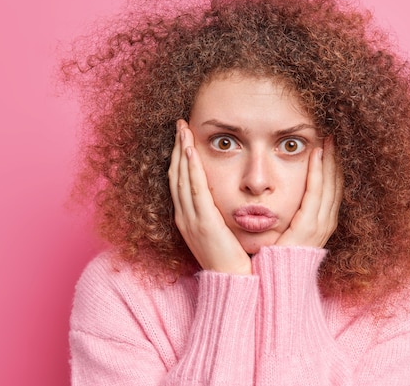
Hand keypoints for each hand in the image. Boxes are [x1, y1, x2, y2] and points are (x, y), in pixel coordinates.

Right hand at [168, 120, 251, 274]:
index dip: (180, 159)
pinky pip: (194, 189)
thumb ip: (220, 215)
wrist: (232, 284)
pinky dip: (190, 168)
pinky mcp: (202, 222)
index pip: (181, 182)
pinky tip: (189, 151)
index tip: (183, 138)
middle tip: (180, 125)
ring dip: (181, 152)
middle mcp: (185, 217)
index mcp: (189, 219)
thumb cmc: (232, 260)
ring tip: (182, 130)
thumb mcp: (222, 233)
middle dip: (177, 149)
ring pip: (182, 178)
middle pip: (177, 175)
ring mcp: (191, 219)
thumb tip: (228, 200)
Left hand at [275, 137, 342, 247]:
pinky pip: (315, 193)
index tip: (330, 147)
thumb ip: (291, 213)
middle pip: (335, 184)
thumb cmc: (275, 256)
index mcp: (321, 223)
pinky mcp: (309, 227)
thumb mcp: (288, 230)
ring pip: (329, 185)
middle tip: (333, 136)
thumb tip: (282, 196)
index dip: (333, 167)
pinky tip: (317, 155)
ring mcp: (320, 226)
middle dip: (335, 160)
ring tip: (329, 139)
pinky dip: (317, 172)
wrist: (273, 281)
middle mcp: (325, 223)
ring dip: (329, 161)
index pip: (331, 189)